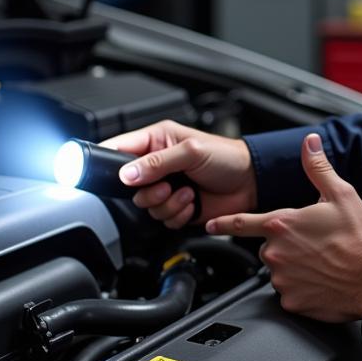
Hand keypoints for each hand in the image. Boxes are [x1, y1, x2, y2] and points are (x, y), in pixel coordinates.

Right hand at [99, 120, 256, 228]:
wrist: (250, 182)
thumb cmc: (227, 157)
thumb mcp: (191, 151)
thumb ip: (157, 162)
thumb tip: (128, 173)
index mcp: (157, 141)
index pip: (120, 148)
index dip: (111, 161)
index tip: (118, 175)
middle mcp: (157, 164)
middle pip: (130, 187)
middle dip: (151, 192)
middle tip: (168, 186)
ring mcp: (166, 187)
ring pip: (146, 206)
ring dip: (168, 204)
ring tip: (187, 192)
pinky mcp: (176, 206)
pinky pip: (163, 219)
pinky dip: (178, 214)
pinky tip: (193, 202)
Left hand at [205, 132, 361, 321]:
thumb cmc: (360, 239)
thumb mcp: (341, 194)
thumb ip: (318, 167)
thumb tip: (310, 143)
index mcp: (282, 224)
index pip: (241, 223)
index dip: (223, 223)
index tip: (210, 224)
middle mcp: (276, 253)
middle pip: (268, 247)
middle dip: (285, 245)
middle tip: (314, 245)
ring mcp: (282, 280)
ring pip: (279, 271)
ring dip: (294, 267)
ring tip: (322, 263)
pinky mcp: (292, 302)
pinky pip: (289, 293)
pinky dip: (302, 289)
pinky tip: (321, 281)